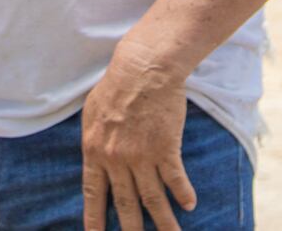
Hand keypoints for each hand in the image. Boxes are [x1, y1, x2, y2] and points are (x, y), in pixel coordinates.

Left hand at [82, 39, 196, 230]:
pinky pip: (175, 179)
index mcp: (95, 151)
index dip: (94, 219)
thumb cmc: (115, 85)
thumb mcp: (91, 112)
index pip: (94, 195)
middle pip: (125, 204)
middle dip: (131, 230)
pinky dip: (183, 194)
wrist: (143, 68)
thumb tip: (91, 153)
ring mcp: (142, 156)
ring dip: (163, 222)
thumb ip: (92, 138)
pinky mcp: (166, 147)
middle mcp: (116, 159)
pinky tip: (190, 205)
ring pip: (152, 199)